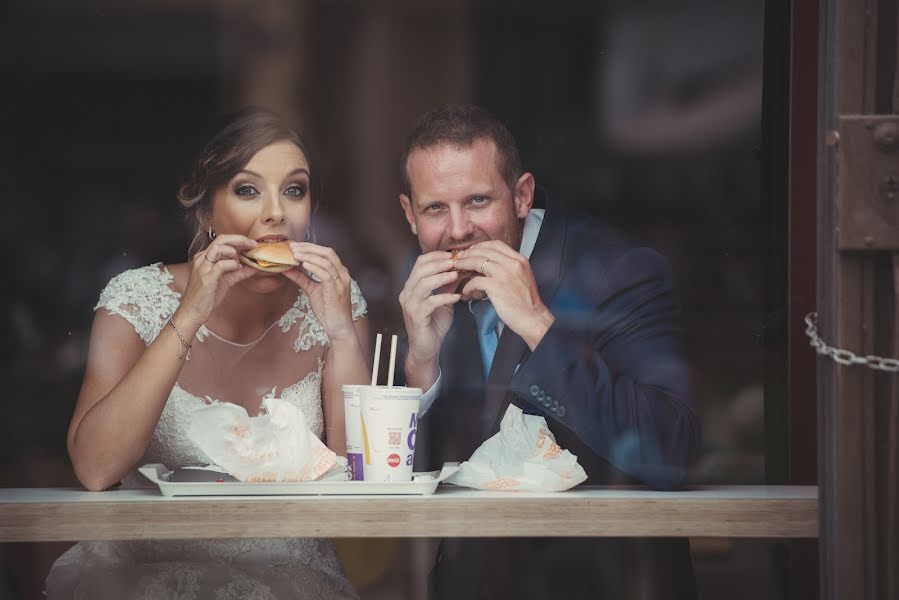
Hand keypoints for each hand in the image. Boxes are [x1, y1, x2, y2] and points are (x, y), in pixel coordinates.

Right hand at [178, 235, 258, 327]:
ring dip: (234, 252)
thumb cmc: (206, 297)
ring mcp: (202, 267)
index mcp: (204, 257)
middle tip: (253, 244)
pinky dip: (232, 265)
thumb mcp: (225, 281)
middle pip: (221, 239)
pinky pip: (221, 265)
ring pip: (218, 248)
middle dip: (240, 239)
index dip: (238, 239)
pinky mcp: (206, 278)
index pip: (221, 240)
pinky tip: (237, 269)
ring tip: (240, 262)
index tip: (252, 243)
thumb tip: (254, 267)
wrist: (192, 312)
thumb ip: (238, 273)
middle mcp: (202, 259)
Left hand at [283, 242, 355, 341]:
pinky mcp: (336, 290)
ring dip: (309, 256)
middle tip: (293, 247)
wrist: (338, 328)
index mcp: (338, 272)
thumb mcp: (312, 290)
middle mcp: (342, 274)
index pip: (326, 252)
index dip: (310, 247)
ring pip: (326, 261)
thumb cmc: (328, 310)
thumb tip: (287, 268)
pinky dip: (314, 267)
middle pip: (327, 252)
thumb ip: (301, 279)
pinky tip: (304, 265)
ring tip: (295, 255)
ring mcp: (340, 282)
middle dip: (309, 247)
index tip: (295, 246)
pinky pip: (326, 274)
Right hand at [398, 251, 460, 382]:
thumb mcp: (443, 301)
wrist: (426, 348)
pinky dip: (445, 297)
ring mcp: (410, 305)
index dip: (435, 256)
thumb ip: (447, 286)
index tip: (452, 255)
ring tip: (456, 275)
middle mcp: (407, 293)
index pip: (419, 263)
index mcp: (412, 287)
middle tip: (455, 262)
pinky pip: (430, 302)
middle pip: (420, 270)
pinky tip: (457, 297)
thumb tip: (459, 270)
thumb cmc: (434, 324)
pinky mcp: (416, 316)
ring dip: (441, 277)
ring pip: (423, 283)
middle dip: (439, 263)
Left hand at [453, 241, 554, 349]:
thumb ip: (509, 268)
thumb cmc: (526, 302)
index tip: (472, 250)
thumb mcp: (522, 277)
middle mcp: (513, 263)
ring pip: (478, 261)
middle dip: (469, 253)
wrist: (533, 318)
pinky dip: (468, 286)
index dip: (481, 245)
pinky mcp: (496, 286)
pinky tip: (466, 291)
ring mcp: (504, 274)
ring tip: (457, 269)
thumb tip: (489, 265)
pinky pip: (476, 281)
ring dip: (464, 264)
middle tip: (459, 258)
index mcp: (520, 260)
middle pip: (485, 250)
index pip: (497, 244)